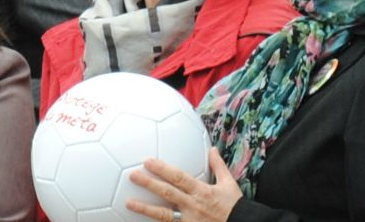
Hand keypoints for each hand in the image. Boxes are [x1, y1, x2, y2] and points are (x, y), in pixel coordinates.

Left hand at [126, 148, 240, 221]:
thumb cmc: (236, 207)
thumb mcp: (230, 185)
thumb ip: (219, 166)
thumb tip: (212, 149)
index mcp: (202, 191)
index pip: (179, 178)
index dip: (163, 169)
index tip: (147, 161)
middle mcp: (194, 205)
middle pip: (168, 193)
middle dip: (149, 184)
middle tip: (132, 175)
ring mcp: (191, 221)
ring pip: (164, 215)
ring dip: (146, 209)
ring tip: (128, 203)